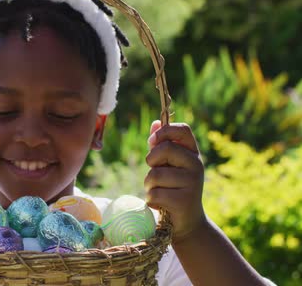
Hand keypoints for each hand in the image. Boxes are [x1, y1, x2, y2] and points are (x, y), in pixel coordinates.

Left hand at [145, 120, 205, 241]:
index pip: (183, 130)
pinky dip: (151, 200)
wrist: (186, 223)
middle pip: (165, 149)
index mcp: (192, 153)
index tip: (153, 142)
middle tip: (154, 172)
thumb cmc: (173, 189)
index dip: (164, 131)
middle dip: (151, 161)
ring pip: (155, 175)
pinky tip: (161, 205)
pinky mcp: (184, 201)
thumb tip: (155, 122)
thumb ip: (160, 146)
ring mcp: (192, 183)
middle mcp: (196, 165)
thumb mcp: (167, 165)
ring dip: (149, 185)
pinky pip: (155, 194)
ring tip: (159, 192)